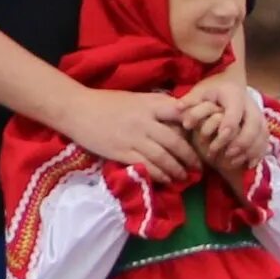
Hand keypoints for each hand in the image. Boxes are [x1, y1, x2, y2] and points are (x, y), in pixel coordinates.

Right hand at [64, 87, 195, 182]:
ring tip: (184, 177)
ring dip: (177, 169)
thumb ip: (155, 106)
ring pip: (163, 157)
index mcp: (150, 104)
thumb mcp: (135, 98)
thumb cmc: (106, 103)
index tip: (202, 138)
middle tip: (199, 166)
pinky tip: (166, 180)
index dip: (193, 127)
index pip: (179, 114)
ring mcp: (134, 138)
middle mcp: (145, 121)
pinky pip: (147, 166)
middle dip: (190, 156)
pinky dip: (160, 175)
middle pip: (175, 141)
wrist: (77, 110)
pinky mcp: (123, 153)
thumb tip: (178, 114)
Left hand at [179, 72, 267, 172]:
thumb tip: (178, 108)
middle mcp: (250, 104)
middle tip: (228, 153)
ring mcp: (259, 114)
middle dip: (242, 140)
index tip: (221, 136)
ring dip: (250, 149)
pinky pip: (265, 140)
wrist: (230, 82)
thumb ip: (190, 101)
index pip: (235, 111)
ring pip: (262, 133)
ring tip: (234, 161)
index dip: (229, 124)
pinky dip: (258, 152)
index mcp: (234, 94)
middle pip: (254, 123)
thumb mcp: (200, 91)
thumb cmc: (212, 90)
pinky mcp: (263, 124)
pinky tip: (248, 164)